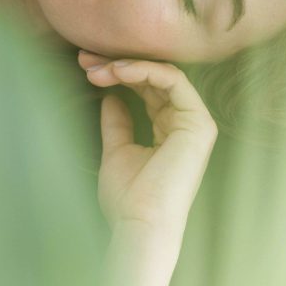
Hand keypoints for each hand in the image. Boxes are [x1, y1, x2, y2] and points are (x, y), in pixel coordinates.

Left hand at [77, 52, 217, 242]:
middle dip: (119, 64)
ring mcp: (196, 123)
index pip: (149, 89)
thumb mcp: (116, 150)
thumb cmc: (128, 198)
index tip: (87, 68)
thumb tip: (112, 96)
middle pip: (155, 78)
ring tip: (98, 68)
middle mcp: (186, 123)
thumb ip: (117, 122)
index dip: (119, 73)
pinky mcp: (199, 124)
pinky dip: (145, 70)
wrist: (139, 225)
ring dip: (128, 65)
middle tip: (87, 60)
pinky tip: (118, 71)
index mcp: (170, 130)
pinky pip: (174, 81)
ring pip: (164, 74)